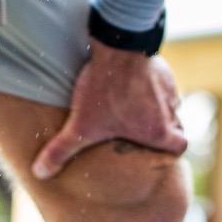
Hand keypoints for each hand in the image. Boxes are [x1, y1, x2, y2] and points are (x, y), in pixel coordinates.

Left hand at [31, 40, 186, 180]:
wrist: (116, 48)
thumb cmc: (103, 91)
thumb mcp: (80, 126)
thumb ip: (60, 151)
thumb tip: (41, 174)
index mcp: (157, 130)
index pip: (180, 147)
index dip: (172, 149)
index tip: (158, 148)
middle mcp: (169, 110)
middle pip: (177, 125)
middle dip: (163, 128)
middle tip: (143, 129)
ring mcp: (167, 86)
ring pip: (171, 102)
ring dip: (157, 105)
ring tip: (135, 106)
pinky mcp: (161, 67)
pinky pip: (162, 81)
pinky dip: (151, 85)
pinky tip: (131, 83)